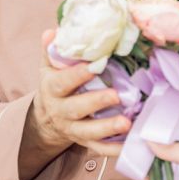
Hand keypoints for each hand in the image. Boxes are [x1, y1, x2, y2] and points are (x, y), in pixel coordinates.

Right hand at [31, 29, 130, 156]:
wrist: (47, 117)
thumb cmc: (55, 84)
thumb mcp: (48, 66)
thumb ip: (52, 49)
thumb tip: (53, 30)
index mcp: (52, 89)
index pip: (62, 82)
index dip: (77, 74)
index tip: (95, 65)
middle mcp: (61, 111)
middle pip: (76, 109)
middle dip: (96, 102)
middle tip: (117, 95)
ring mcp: (73, 129)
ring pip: (89, 132)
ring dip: (108, 128)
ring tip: (127, 123)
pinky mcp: (85, 142)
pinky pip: (100, 148)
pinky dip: (115, 148)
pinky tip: (131, 143)